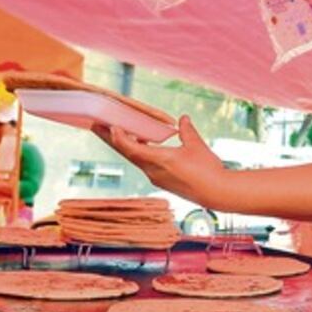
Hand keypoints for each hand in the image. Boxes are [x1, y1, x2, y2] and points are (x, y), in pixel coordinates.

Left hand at [92, 115, 225, 205]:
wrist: (217, 193)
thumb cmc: (208, 169)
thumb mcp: (197, 145)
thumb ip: (187, 131)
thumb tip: (183, 119)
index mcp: (159, 160)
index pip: (131, 149)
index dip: (118, 137)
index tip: (109, 126)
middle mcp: (153, 171)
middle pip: (127, 153)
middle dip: (110, 139)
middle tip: (95, 126)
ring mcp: (157, 178)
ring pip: (135, 159)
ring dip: (124, 146)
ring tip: (114, 132)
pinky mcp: (163, 181)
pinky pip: (145, 164)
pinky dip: (138, 153)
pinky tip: (141, 144)